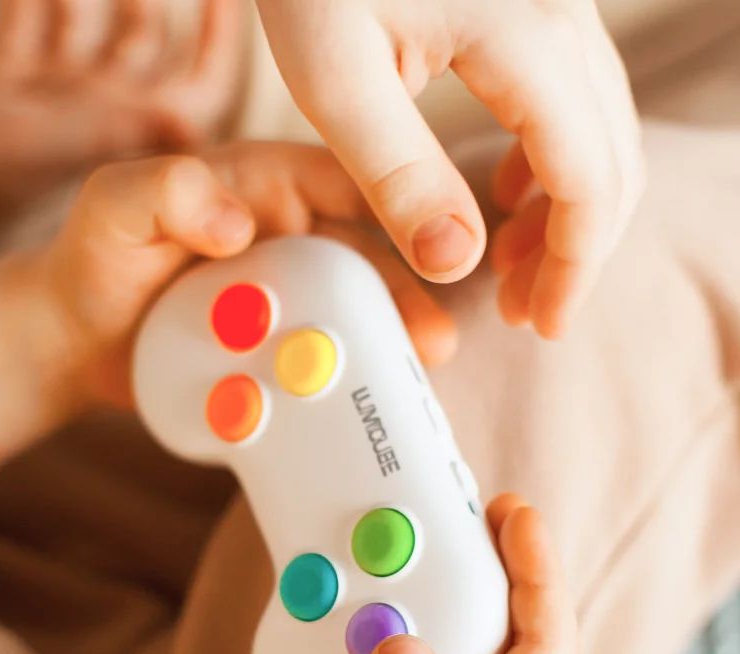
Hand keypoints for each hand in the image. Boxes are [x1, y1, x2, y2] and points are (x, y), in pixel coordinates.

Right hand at [0, 0, 242, 250]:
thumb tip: (192, 125)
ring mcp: (53, 99)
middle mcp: (98, 115)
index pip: (200, 83)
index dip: (222, 36)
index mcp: (125, 133)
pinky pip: (32, 20)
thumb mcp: (44, 148)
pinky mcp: (6, 86)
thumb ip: (113, 132)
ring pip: (89, 22)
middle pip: (146, 40)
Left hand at [44, 141, 457, 407]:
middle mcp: (288, 240)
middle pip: (366, 261)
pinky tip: (366, 413)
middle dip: (407, 298)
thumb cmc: (95, 257)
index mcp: (265, 186)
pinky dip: (343, 386)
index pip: (347, 182)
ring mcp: (285, 302)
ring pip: (352, 319)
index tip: (436, 247)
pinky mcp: (274, 352)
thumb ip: (168, 193)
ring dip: (385, 350)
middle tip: (431, 342)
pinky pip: (318, 365)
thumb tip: (238, 223)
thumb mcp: (115, 206)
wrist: (75, 342)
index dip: (397, 208)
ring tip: (408, 383)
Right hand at [168, 495, 575, 653]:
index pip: (547, 653)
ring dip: (457, 588)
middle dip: (507, 570)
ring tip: (434, 543)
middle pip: (521, 638)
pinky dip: (414, 614)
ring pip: (476, 643)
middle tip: (482, 514)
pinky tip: (385, 596)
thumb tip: (409, 639)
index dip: (542, 577)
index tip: (520, 519)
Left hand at [255, 0, 644, 337]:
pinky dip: (551, 162)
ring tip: (507, 265)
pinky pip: (573, 97)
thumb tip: (457, 265)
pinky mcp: (533, 6)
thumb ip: (399, 175)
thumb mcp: (338, 82)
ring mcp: (556, 5)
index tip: (540, 325)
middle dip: (573, 249)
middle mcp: (563, 14)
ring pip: (599, 130)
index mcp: (527, 36)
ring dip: (564, 210)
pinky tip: (502, 194)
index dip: (573, 266)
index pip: (588, 178)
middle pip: (611, 158)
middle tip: (518, 310)